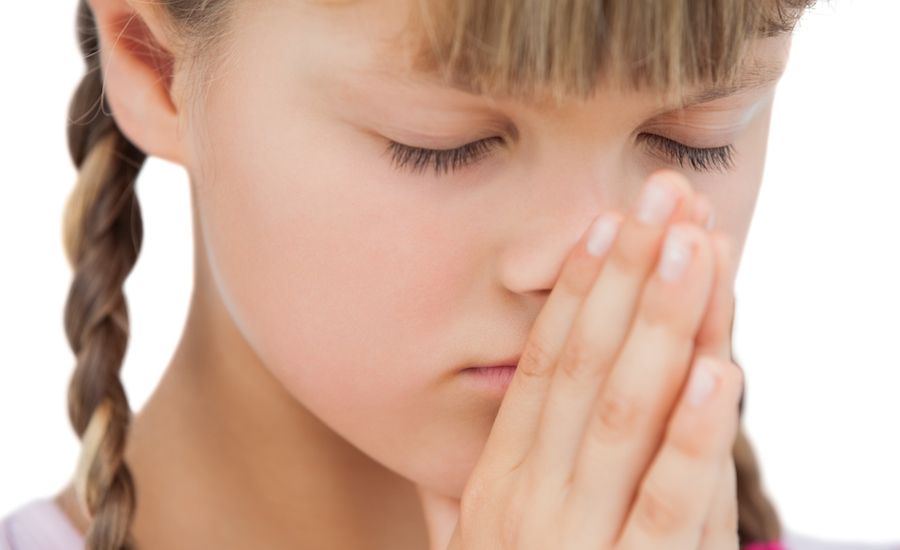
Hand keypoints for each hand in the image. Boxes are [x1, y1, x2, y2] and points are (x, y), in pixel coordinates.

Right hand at [441, 170, 742, 549]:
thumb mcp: (479, 544)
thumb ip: (471, 489)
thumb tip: (466, 431)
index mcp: (499, 483)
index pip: (543, 367)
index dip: (578, 292)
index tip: (606, 224)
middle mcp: (530, 500)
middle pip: (585, 369)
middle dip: (629, 277)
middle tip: (661, 197)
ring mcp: (577, 540)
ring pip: (625, 415)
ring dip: (664, 325)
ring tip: (696, 245)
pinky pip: (665, 504)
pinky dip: (693, 435)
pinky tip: (717, 369)